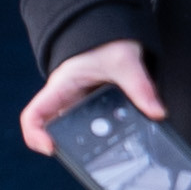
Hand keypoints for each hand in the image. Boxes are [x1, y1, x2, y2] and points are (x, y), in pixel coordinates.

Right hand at [20, 37, 160, 154]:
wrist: (112, 33)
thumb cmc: (107, 42)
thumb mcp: (125, 61)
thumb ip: (141, 87)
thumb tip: (157, 113)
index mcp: (61, 87)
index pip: (34, 115)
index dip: (35, 135)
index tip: (52, 148)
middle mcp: (65, 99)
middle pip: (55, 130)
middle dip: (70, 145)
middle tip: (92, 156)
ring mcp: (77, 104)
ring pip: (74, 130)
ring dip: (89, 141)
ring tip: (111, 149)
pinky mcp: (92, 107)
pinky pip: (92, 125)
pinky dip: (104, 133)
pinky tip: (122, 139)